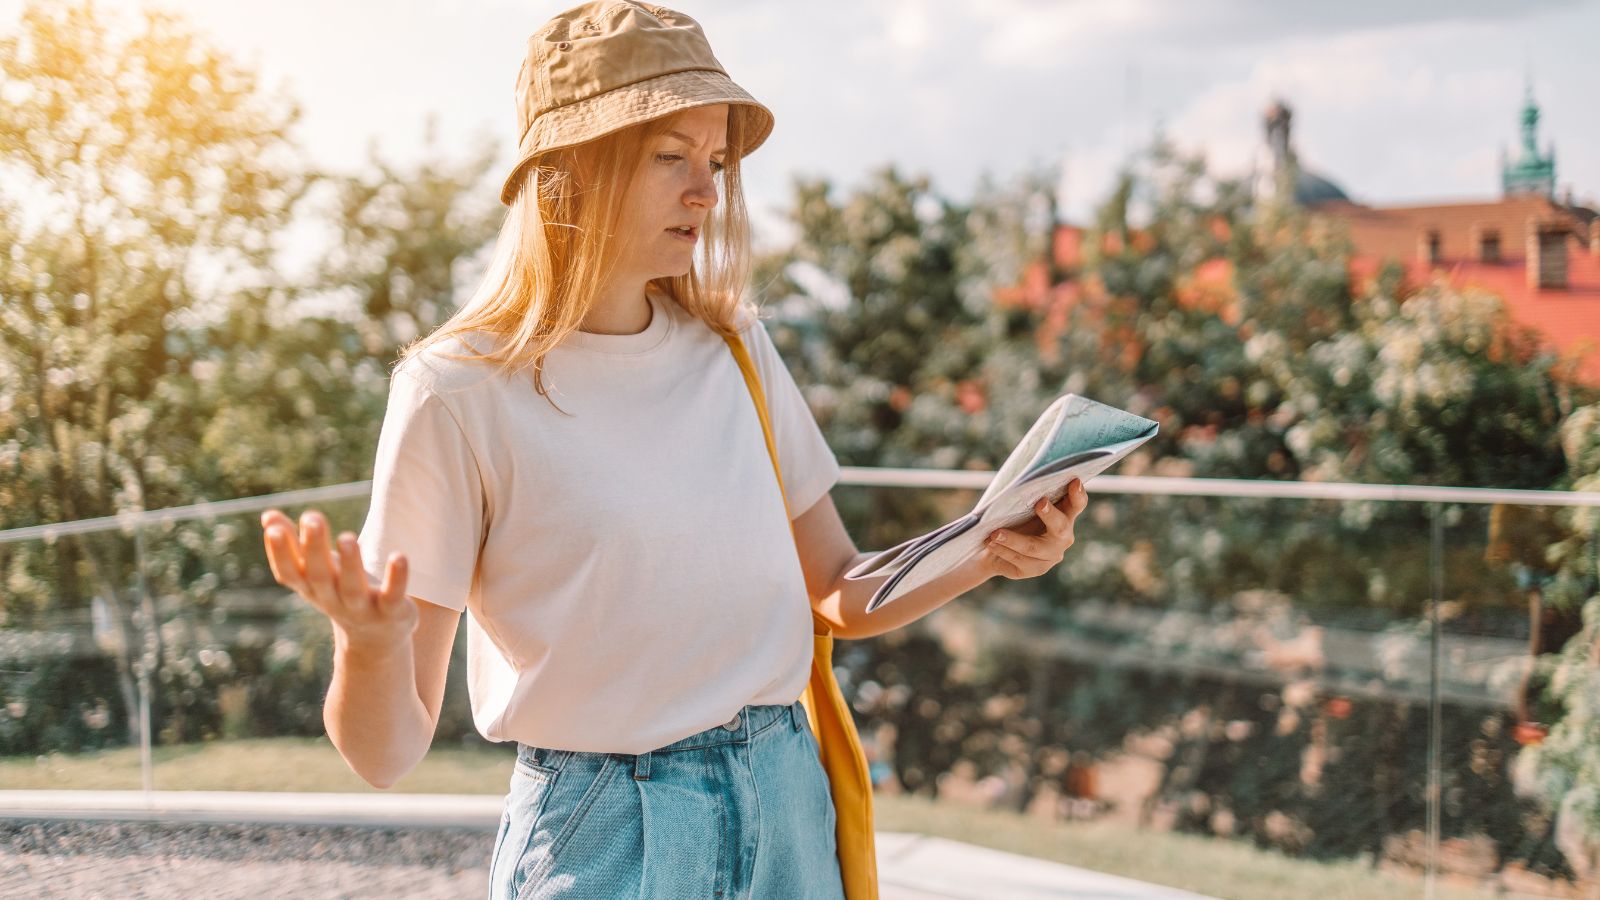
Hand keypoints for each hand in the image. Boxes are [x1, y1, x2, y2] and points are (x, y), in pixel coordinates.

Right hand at [260, 507, 415, 648]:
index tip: (273, 529)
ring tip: (347, 537)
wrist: (376, 639)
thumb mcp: (317, 570)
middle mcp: (332, 599)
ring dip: (350, 563)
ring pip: (352, 588)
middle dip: (314, 548)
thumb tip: (267, 516)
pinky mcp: (391, 611)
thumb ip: (294, 544)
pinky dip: (396, 578)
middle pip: (319, 576)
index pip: (289, 573)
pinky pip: (393, 596)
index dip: (279, 553)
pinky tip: (398, 556)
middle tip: (312, 518)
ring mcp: (362, 608)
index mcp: (311, 588)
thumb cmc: (340, 591)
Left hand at [978, 478, 1087, 580]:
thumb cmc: (1013, 518)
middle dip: (1051, 515)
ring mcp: (1051, 555)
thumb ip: (1029, 497)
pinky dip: (1004, 550)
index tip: (1074, 481)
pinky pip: (1019, 560)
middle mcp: (1063, 537)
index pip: (1077, 504)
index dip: (1078, 494)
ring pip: (1033, 547)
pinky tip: (991, 543)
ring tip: (994, 533)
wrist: (994, 547)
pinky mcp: (1036, 569)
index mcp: (1064, 515)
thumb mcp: (1022, 505)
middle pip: (1061, 527)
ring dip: (1013, 539)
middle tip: (1040, 503)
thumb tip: (1023, 483)